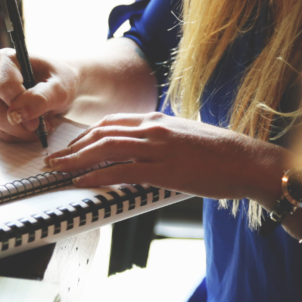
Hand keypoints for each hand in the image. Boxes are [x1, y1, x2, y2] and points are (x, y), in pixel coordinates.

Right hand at [0, 48, 78, 142]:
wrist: (57, 84)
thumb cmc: (60, 81)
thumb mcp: (60, 89)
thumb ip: (40, 99)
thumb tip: (16, 115)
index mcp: (5, 59)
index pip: (5, 89)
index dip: (22, 109)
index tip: (39, 122)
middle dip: (19, 126)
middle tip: (40, 127)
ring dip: (17, 132)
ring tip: (37, 125)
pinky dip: (13, 134)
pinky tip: (27, 127)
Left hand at [45, 112, 286, 202]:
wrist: (248, 160)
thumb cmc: (218, 152)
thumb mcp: (183, 136)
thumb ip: (158, 138)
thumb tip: (138, 149)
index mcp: (155, 119)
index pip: (110, 123)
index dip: (85, 135)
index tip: (70, 146)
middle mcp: (152, 128)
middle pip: (101, 133)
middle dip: (72, 147)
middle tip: (53, 159)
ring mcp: (157, 147)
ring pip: (105, 149)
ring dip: (76, 160)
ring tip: (58, 169)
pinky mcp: (164, 169)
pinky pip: (122, 171)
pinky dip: (97, 176)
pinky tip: (82, 182)